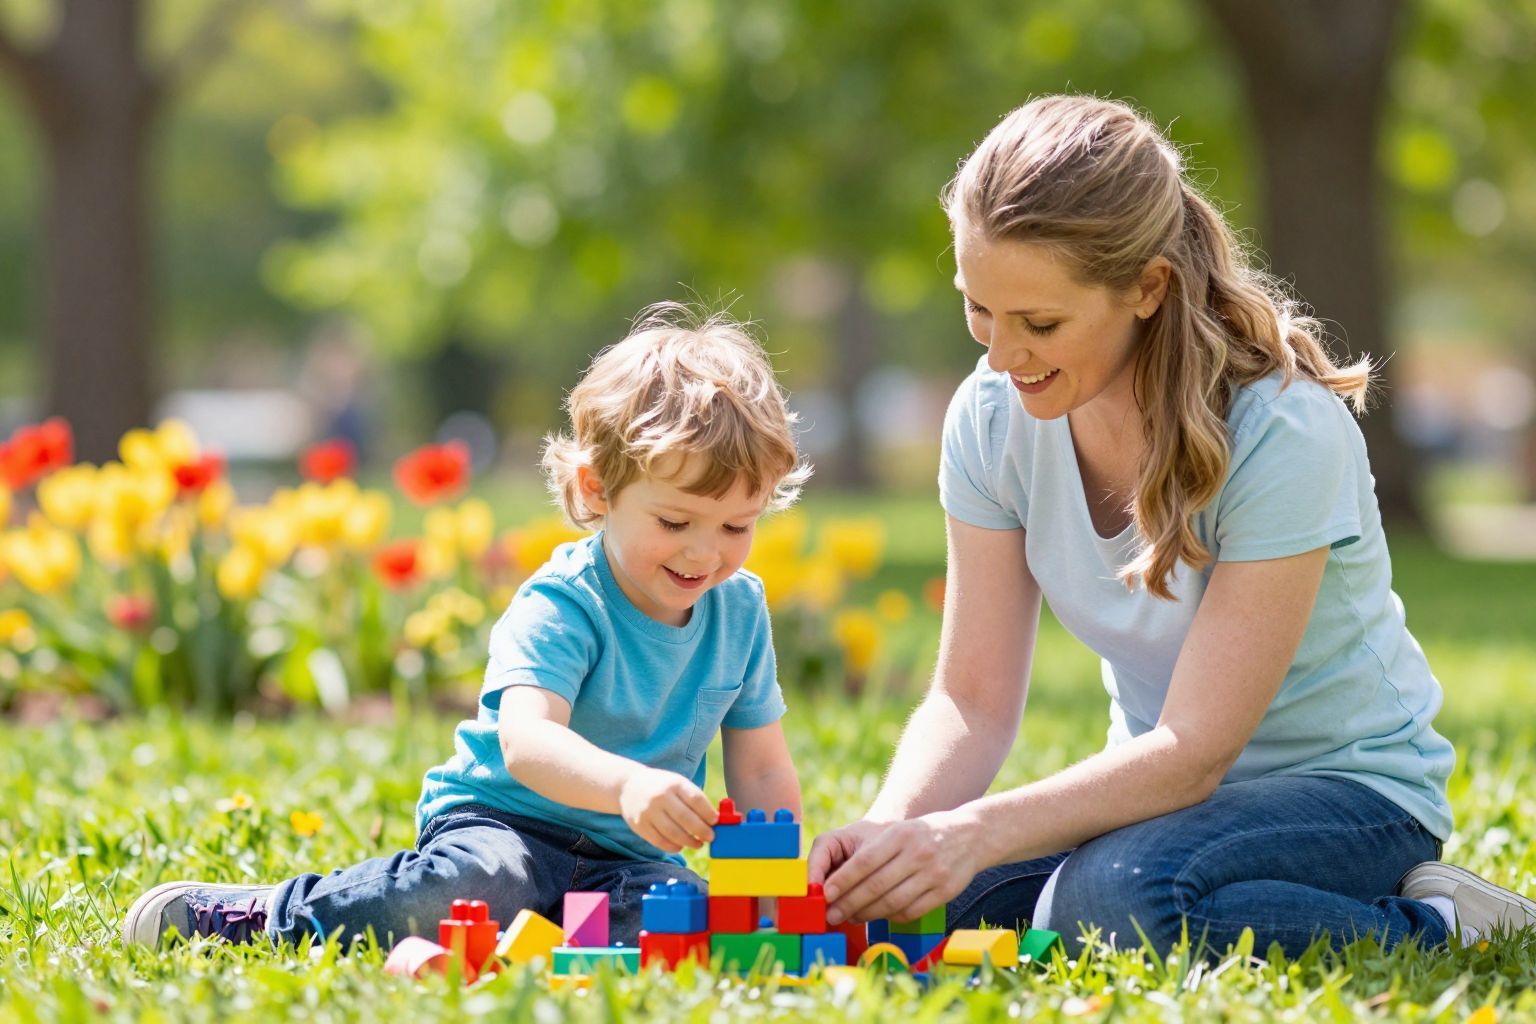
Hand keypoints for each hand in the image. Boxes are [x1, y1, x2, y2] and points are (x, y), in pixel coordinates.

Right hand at [618, 768, 716, 852]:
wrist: (628, 786)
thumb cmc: (662, 786)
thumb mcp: (677, 783)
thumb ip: (695, 799)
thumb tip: (716, 819)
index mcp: (674, 784)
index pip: (695, 799)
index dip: (708, 813)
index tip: (716, 821)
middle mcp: (660, 797)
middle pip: (686, 819)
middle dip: (702, 831)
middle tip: (711, 837)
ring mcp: (648, 812)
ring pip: (673, 833)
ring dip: (689, 842)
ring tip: (698, 843)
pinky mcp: (640, 826)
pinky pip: (660, 842)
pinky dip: (674, 847)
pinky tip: (681, 845)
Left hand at [816, 812, 980, 925]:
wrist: (969, 835)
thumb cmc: (921, 835)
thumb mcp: (896, 831)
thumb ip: (869, 852)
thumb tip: (834, 880)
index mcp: (900, 835)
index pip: (865, 861)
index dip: (842, 880)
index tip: (824, 894)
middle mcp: (917, 854)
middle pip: (876, 886)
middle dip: (849, 904)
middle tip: (831, 915)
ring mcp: (933, 875)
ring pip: (892, 903)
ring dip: (867, 915)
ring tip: (851, 917)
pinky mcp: (944, 893)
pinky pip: (910, 912)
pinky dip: (890, 917)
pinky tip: (879, 916)